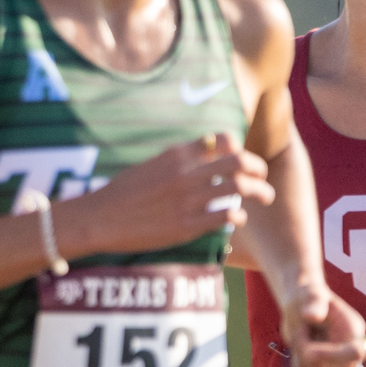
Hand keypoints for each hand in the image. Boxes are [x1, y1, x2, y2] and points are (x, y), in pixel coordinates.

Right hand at [66, 132, 273, 257]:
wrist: (99, 219)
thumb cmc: (122, 193)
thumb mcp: (150, 165)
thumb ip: (178, 160)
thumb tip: (205, 155)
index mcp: (176, 155)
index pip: (222, 140)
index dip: (238, 147)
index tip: (240, 157)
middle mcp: (186, 174)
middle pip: (239, 161)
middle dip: (258, 168)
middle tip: (263, 176)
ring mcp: (188, 200)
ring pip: (240, 188)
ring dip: (260, 192)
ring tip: (266, 197)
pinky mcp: (187, 226)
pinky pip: (227, 217)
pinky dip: (239, 216)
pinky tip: (237, 219)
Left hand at [281, 279, 365, 366]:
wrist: (300, 307)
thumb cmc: (306, 298)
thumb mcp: (308, 294)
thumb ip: (313, 302)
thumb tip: (311, 316)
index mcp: (354, 330)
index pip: (355, 353)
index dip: (332, 356)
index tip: (307, 350)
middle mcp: (352, 350)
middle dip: (310, 356)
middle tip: (298, 331)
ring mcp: (341, 365)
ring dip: (302, 362)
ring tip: (299, 339)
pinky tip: (297, 351)